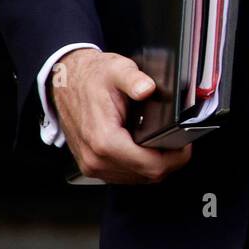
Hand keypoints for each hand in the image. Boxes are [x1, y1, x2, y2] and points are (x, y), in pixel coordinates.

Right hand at [50, 48, 191, 184]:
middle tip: (177, 142)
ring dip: (153, 164)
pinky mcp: (92, 166)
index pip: (152, 166)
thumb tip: (147, 88)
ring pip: (137, 179)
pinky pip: (124, 175)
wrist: (64, 82)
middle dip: (168, 161)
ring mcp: (92, 166)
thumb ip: (134, 79)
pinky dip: (138, 165)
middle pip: (147, 176)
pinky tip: (143, 147)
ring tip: (161, 142)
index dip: (175, 157)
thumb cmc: (90, 78)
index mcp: (104, 140)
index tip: (184, 145)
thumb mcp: (116, 69)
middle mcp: (96, 159)